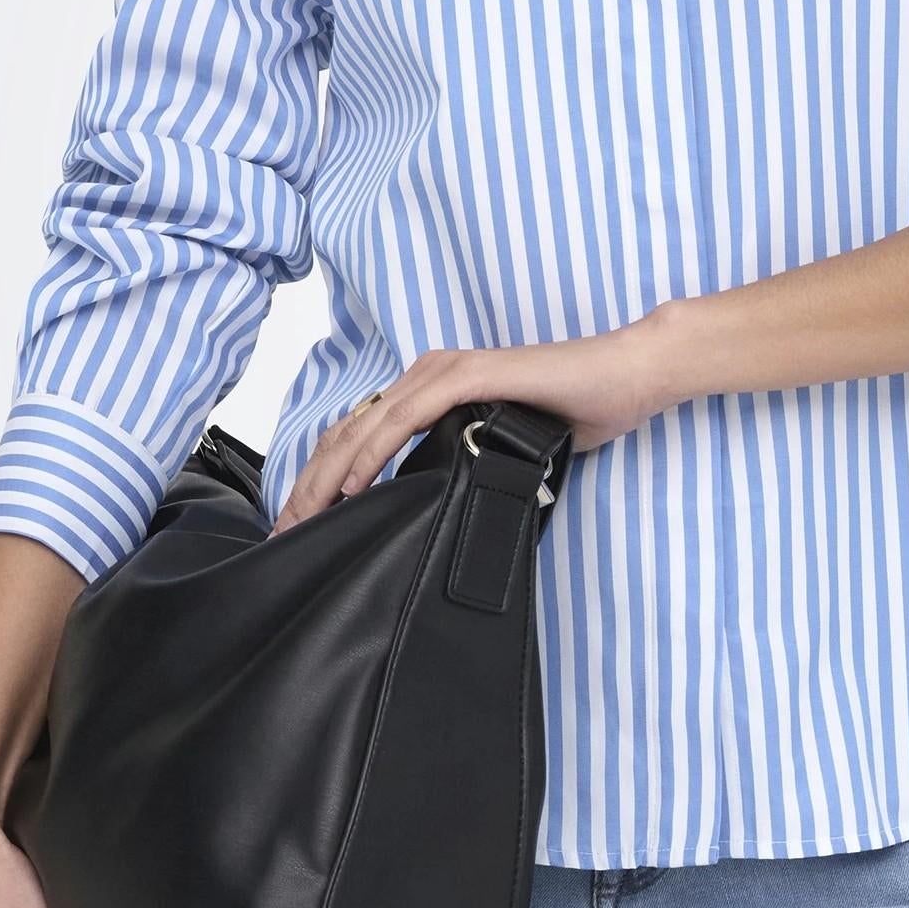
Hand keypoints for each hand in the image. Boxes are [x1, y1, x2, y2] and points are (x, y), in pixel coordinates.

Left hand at [271, 312, 682, 533]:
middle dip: (307, 486)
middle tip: (285, 534)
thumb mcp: (503, 449)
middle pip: (346, 433)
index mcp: (429, 390)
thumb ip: (463, 465)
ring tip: (303, 518)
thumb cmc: (573, 412)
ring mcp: (444, 373)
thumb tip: (433, 508)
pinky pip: (403, 419)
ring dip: (326, 476)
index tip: (302, 526)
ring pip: (364, 427)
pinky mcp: (466, 378)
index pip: (358, 437)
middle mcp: (426, 375)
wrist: (624, 378)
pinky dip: (370, 453)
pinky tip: (349, 486)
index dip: (321, 480)